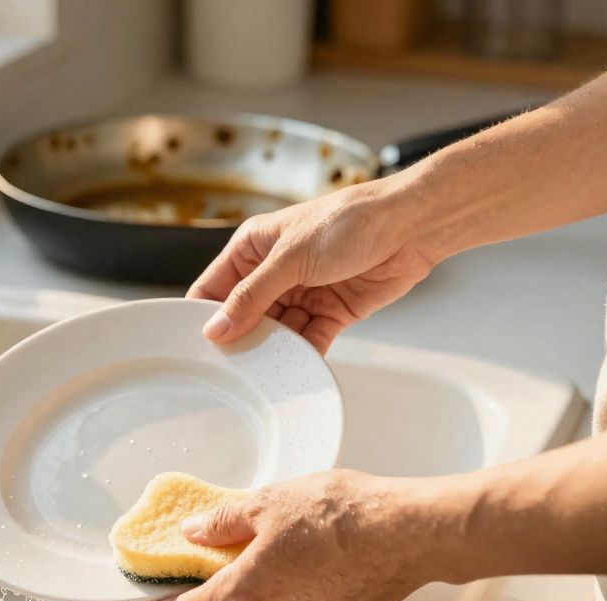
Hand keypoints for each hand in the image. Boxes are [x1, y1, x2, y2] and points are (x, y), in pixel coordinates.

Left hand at [139, 469, 446, 600]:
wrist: (407, 534)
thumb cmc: (343, 516)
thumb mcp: (268, 502)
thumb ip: (224, 522)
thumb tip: (196, 531)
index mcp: (245, 594)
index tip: (146, 593)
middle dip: (204, 589)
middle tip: (201, 556)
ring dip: (246, 589)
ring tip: (254, 547)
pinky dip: (281, 591)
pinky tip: (294, 559)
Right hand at [190, 179, 439, 353]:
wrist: (412, 227)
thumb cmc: (351, 221)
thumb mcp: (290, 258)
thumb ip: (252, 296)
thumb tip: (216, 328)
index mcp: (254, 248)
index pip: (213, 288)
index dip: (202, 317)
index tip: (194, 347)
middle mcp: (274, 271)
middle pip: (244, 316)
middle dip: (240, 340)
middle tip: (229, 369)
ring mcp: (303, 292)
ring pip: (276, 332)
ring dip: (273, 350)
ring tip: (264, 372)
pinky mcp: (331, 311)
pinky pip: (309, 339)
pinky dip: (303, 354)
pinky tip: (297, 368)